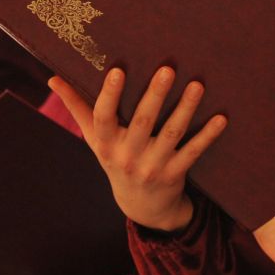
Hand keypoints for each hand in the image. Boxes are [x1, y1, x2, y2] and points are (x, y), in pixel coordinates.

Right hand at [48, 67, 224, 231]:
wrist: (142, 206)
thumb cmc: (117, 158)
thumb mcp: (95, 138)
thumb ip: (78, 107)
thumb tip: (53, 78)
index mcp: (106, 143)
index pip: (103, 117)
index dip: (109, 95)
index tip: (117, 70)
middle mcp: (128, 155)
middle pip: (143, 121)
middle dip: (155, 95)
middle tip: (168, 69)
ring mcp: (153, 166)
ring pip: (172, 134)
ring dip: (185, 109)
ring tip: (198, 85)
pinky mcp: (176, 173)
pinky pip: (193, 152)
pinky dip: (207, 135)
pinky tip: (221, 118)